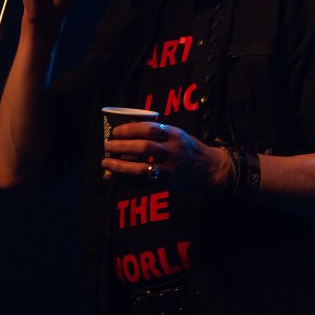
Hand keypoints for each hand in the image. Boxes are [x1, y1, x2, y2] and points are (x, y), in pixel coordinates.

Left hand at [102, 122, 227, 189]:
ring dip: (121, 166)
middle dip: (122, 146)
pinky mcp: (167, 185)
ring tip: (106, 163)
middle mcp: (173, 151)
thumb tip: (124, 133)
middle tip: (107, 145)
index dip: (130, 129)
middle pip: (144, 148)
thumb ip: (155, 133)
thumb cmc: (185, 147)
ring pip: (142, 169)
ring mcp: (171, 170)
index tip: (115, 131)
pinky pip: (143, 184)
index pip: (150, 129)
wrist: (208, 168)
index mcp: (174, 134)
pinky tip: (114, 177)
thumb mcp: (175, 134)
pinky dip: (126, 180)